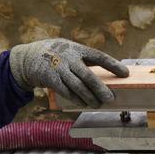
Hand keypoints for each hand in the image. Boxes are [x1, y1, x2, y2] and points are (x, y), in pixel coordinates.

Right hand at [9, 38, 128, 108]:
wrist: (29, 57)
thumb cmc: (57, 56)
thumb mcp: (70, 51)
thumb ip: (85, 60)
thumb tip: (108, 74)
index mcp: (78, 49)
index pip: (99, 56)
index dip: (113, 65)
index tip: (125, 74)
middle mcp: (69, 58)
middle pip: (88, 75)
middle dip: (101, 88)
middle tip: (111, 98)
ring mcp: (59, 68)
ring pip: (77, 86)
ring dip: (89, 97)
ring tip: (98, 105)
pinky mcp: (50, 78)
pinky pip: (65, 91)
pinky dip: (75, 98)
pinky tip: (82, 104)